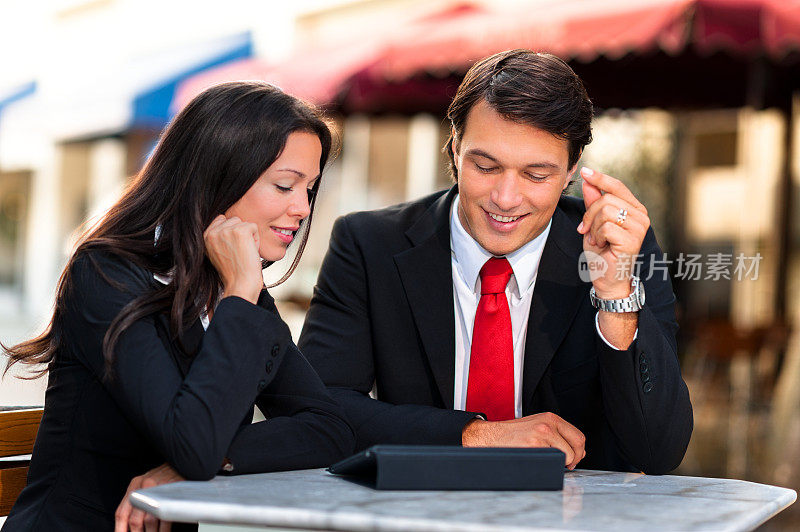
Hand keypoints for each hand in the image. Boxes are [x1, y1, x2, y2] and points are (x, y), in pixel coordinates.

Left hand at [115, 463, 183, 531]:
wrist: (182, 461)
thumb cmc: (165, 475)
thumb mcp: (146, 483)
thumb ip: (137, 500)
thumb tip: (130, 525)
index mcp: (135, 485)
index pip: (122, 513)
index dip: (120, 530)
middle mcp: (143, 486)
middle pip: (135, 520)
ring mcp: (158, 488)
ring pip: (150, 520)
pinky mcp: (171, 491)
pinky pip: (165, 515)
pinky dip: (164, 528)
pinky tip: (164, 531)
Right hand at [204, 214, 263, 303]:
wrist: (240, 284)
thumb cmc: (233, 273)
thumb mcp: (217, 253)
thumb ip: (218, 238)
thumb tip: (225, 223)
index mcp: (205, 237)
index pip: (221, 220)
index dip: (231, 233)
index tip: (232, 249)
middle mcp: (213, 232)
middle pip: (234, 220)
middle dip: (240, 234)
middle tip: (238, 252)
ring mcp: (226, 230)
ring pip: (244, 223)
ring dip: (248, 237)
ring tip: (243, 253)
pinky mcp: (240, 231)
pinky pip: (253, 227)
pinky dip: (256, 240)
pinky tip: (250, 252)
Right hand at [461, 412, 586, 469]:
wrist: (491, 437)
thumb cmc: (512, 435)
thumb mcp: (537, 426)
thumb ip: (556, 434)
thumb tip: (575, 451)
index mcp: (550, 418)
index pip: (578, 436)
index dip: (579, 451)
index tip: (573, 458)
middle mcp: (549, 423)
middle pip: (578, 444)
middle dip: (575, 458)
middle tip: (567, 465)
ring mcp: (543, 433)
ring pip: (569, 455)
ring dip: (562, 463)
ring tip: (549, 461)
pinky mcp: (536, 444)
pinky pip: (555, 460)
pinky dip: (551, 464)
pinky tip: (540, 460)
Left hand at [577, 167, 649, 298]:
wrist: (607, 279)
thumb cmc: (602, 253)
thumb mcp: (594, 224)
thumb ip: (593, 203)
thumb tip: (588, 182)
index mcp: (634, 209)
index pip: (617, 186)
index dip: (600, 178)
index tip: (584, 171)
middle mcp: (641, 215)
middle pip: (606, 198)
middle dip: (589, 214)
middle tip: (586, 230)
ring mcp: (639, 227)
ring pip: (605, 211)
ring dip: (593, 227)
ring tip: (597, 240)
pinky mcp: (633, 239)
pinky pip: (605, 227)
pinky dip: (597, 236)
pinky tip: (602, 246)